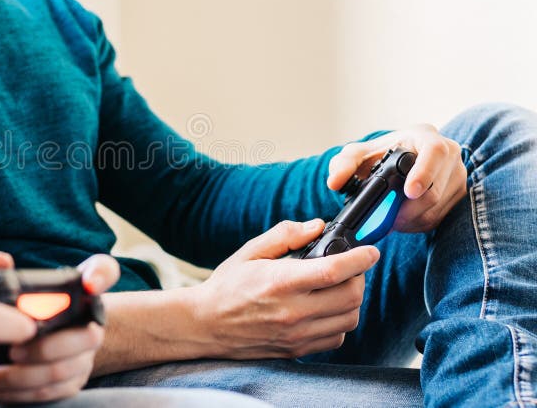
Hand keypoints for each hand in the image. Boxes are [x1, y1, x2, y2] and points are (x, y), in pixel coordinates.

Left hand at [0, 253, 119, 402]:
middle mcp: (91, 320)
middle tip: (11, 351)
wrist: (35, 336)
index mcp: (80, 289)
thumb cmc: (18, 304)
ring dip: (25, 377)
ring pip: (64, 370)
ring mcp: (85, 353)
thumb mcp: (5, 282)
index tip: (89, 284)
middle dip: (46, 349)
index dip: (100, 276)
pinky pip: (55, 392)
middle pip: (87, 337)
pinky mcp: (73, 380)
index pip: (104, 270)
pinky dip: (23, 394)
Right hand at [191, 220, 378, 358]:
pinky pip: (337, 337)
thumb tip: (317, 226)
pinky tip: (325, 308)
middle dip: (359, 276)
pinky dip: (340, 321)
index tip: (371, 250)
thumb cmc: (227, 285)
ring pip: (349, 318)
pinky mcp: (297, 350)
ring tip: (337, 286)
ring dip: (352, 299)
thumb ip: (285, 235)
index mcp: (279, 282)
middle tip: (349, 266)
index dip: (359, 259)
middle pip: (350, 296)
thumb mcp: (250, 252)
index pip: (333, 271)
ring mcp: (296, 335)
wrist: (205, 325)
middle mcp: (291, 312)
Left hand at [328, 124, 467, 232]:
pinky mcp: (458, 195)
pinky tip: (402, 220)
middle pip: (437, 187)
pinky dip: (418, 223)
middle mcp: (449, 153)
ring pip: (438, 206)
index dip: (424, 173)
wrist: (397, 162)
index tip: (409, 192)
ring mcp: (457, 175)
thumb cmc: (379, 155)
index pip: (435, 152)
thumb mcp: (358, 154)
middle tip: (388, 219)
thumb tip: (334, 182)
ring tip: (390, 220)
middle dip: (411, 208)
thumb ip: (343, 164)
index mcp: (425, 136)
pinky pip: (440, 216)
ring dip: (412, 218)